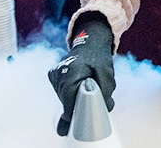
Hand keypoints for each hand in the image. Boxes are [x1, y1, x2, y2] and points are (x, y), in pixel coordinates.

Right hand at [47, 13, 114, 135]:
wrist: (90, 42)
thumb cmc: (99, 58)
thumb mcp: (108, 74)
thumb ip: (106, 93)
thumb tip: (104, 109)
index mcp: (72, 71)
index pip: (67, 100)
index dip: (74, 111)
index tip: (78, 117)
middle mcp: (59, 71)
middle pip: (65, 100)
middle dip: (77, 103)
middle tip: (88, 100)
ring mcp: (54, 73)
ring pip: (62, 96)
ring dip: (72, 97)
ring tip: (83, 87)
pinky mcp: (52, 74)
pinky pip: (59, 91)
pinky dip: (68, 92)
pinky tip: (76, 85)